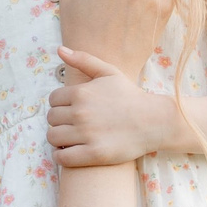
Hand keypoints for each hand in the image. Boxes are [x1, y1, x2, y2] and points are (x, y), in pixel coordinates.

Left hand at [46, 64, 168, 166]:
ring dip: (58, 138)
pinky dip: (61, 156)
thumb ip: (83, 60)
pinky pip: (62, 158)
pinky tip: (70, 152)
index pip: (53, 100)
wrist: (155, 121)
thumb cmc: (130, 96)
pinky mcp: (94, 153)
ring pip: (53, 137)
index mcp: (81, 92)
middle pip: (51, 119)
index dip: (60, 105)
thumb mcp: (109, 72)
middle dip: (59, 121)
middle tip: (72, 124)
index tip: (71, 110)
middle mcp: (81, 112)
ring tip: (70, 138)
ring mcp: (87, 134)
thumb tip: (59, 49)